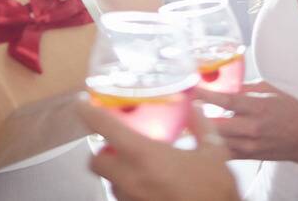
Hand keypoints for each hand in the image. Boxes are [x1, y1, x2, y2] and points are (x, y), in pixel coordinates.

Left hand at [78, 98, 239, 200]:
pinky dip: (131, 190)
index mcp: (145, 156)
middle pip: (96, 162)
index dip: (89, 114)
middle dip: (102, 153)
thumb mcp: (213, 152)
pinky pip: (125, 198)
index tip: (82, 106)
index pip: (106, 129)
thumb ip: (201, 127)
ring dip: (117, 173)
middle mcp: (131, 179)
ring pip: (110, 183)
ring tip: (139, 168)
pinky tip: (151, 186)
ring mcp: (132, 199)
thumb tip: (195, 109)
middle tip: (117, 146)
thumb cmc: (214, 189)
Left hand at [195, 81, 297, 161]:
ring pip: (216, 141)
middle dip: (197, 117)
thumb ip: (244, 88)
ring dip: (201, 132)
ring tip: (188, 122)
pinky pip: (223, 154)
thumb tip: (223, 84)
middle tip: (183, 107)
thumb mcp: (269, 90)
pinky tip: (202, 137)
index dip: (205, 94)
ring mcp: (249, 144)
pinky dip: (210, 146)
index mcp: (257, 107)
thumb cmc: (289, 111)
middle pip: (216, 125)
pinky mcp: (247, 156)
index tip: (190, 88)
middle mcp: (252, 127)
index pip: (226, 100)